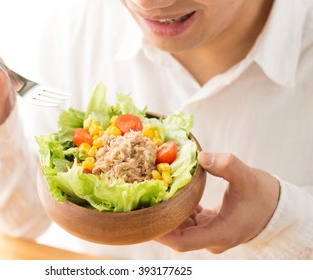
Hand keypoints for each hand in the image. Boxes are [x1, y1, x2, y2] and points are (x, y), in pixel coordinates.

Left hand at [156, 151, 279, 253]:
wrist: (277, 206)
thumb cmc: (263, 195)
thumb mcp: (247, 177)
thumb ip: (227, 165)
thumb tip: (202, 156)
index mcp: (220, 233)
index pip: (183, 242)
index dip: (161, 233)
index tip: (144, 220)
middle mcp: (212, 238)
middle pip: (178, 235)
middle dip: (159, 219)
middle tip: (141, 202)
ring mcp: (210, 233)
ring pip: (181, 228)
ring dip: (167, 213)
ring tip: (151, 196)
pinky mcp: (210, 225)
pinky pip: (188, 221)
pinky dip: (178, 210)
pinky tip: (170, 195)